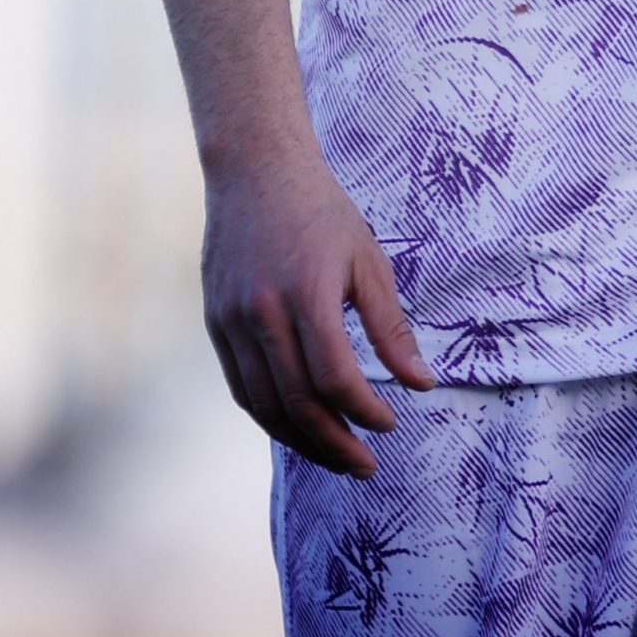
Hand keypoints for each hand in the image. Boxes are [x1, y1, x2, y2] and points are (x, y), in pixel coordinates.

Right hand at [201, 142, 436, 474]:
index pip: (335, 378)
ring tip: (336, 457)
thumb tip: (422, 383)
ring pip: (263, 405)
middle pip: (297, 403)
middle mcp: (262, 313)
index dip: (365, 411)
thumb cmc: (323, 212)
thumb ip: (391, 327)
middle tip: (365, 466)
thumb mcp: (368, 261)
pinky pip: (241, 387)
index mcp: (306, 295)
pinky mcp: (214, 323)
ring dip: (302, 441)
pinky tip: (298, 428)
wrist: (255, 170)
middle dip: (335, 444)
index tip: (390, 424)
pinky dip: (269, 417)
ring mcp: (230, 321)